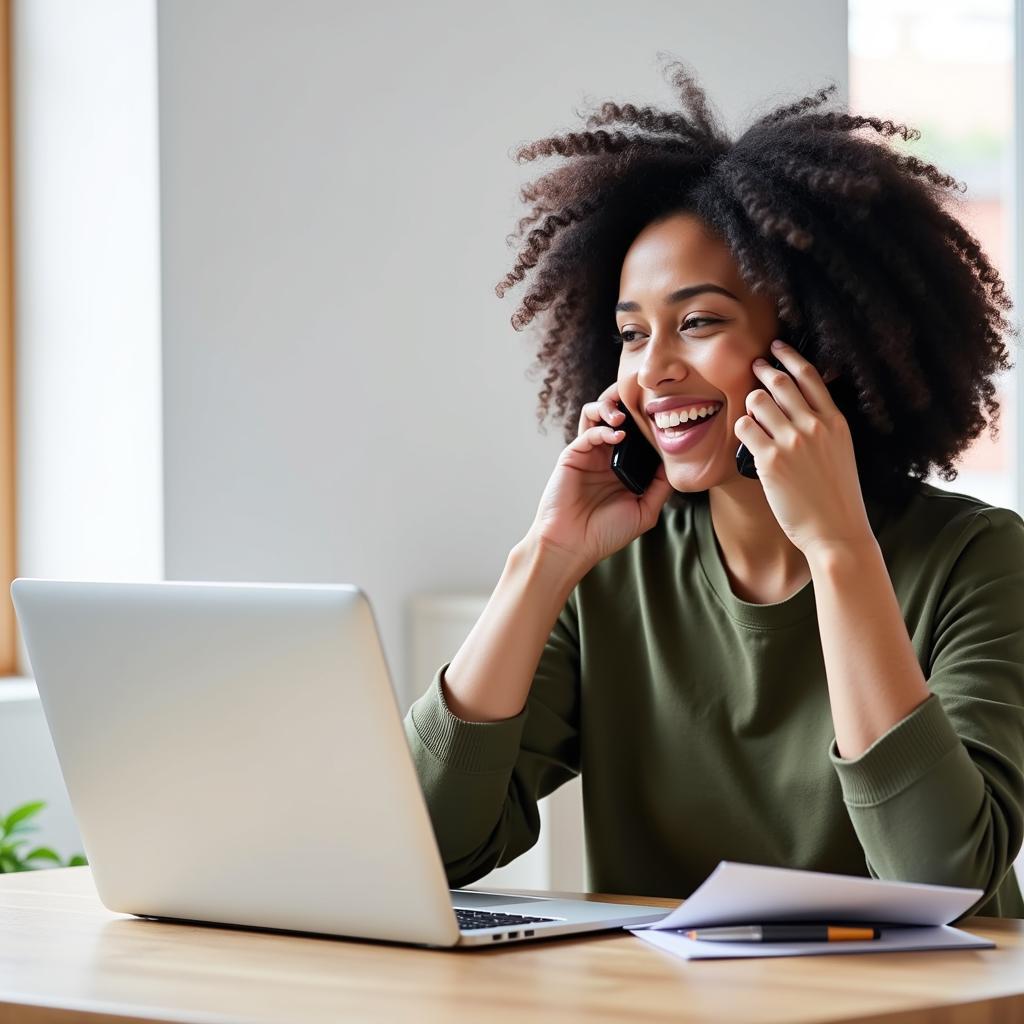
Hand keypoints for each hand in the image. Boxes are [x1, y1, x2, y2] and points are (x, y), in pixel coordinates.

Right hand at [526, 380, 674, 571]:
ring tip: (623, 415)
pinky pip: (588, 432)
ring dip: (610, 407)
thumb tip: (677, 463)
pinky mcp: (572, 456)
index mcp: (623, 467)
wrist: (572, 545)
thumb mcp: (645, 511)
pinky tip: (617, 436)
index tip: (665, 412)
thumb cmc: (605, 534)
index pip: (638, 434)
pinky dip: (603, 429)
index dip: (648, 420)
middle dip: (626, 401)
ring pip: (597, 415)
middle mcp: (606, 456)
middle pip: (617, 417)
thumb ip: (661, 487)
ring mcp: (589, 454)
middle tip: (640, 396)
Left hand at [733, 340, 872, 558]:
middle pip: (780, 382)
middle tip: (753, 366)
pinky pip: (744, 428)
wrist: (836, 530)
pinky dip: (741, 428)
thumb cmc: (837, 495)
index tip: (777, 348)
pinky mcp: (770, 460)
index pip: (810, 375)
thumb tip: (801, 405)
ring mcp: (792, 441)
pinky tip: (744, 436)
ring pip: (758, 400)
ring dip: (750, 401)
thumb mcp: (841, 450)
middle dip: (762, 370)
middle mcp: (814, 425)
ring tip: (750, 410)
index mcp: (835, 421)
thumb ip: (824, 425)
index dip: (789, 357)